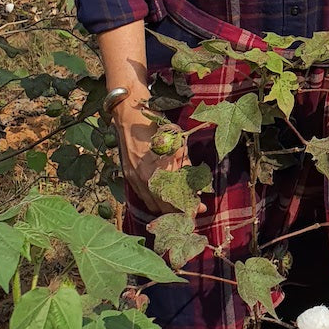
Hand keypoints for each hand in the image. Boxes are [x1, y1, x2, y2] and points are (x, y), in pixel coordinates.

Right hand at [113, 102, 204, 216]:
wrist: (131, 118)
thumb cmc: (157, 128)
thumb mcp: (177, 144)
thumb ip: (185, 167)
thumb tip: (195, 186)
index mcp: (158, 171)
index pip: (176, 199)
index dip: (189, 206)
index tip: (200, 208)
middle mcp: (145, 179)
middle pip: (164, 207)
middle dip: (179, 210)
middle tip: (192, 210)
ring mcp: (135, 180)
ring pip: (152, 205)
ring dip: (166, 209)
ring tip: (180, 208)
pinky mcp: (129, 178)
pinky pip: (143, 197)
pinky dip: (154, 202)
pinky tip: (164, 200)